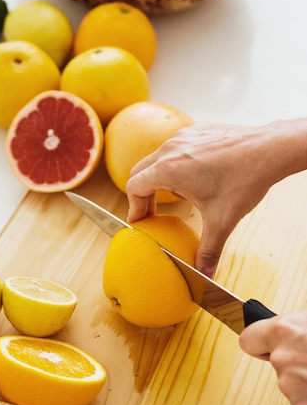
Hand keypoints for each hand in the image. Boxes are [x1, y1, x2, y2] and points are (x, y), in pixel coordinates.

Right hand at [126, 120, 306, 274]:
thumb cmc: (245, 180)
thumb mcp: (222, 220)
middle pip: (140, 171)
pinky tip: (197, 176)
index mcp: (168, 169)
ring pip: (158, 158)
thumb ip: (208, 250)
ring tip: (178, 196)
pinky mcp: (196, 130)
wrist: (269, 149)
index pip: (134, 187)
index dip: (134, 207)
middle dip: (142, 194)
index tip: (141, 221)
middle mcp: (170, 149)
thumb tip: (204, 274)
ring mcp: (183, 136)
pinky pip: (176, 148)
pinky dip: (176, 163)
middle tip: (152, 213)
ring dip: (160, 178)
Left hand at [239, 313, 306, 404]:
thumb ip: (296, 327)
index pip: (248, 339)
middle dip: (293, 364)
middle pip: (275, 364)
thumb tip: (294, 330)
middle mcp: (280, 358)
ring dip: (305, 384)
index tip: (265, 345)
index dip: (260, 342)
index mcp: (283, 331)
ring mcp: (291, 387)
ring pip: (291, 387)